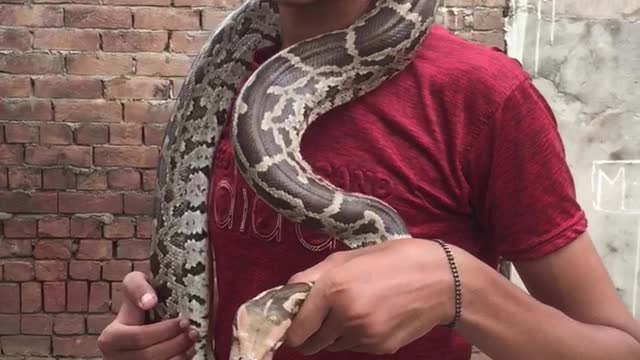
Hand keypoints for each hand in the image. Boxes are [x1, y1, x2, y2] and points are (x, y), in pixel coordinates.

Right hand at [97, 271, 198, 359]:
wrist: (145, 317)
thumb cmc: (143, 300)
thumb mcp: (136, 283)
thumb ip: (138, 286)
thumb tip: (149, 302)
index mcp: (111, 337)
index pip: (139, 338)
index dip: (164, 331)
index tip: (184, 320)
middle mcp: (114, 357)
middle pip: (149, 356)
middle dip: (176, 343)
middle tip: (193, 331)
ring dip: (179, 355)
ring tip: (192, 341)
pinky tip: (186, 352)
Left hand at [284, 238, 461, 354]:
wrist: (441, 280)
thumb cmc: (393, 259)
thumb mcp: (348, 257)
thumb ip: (313, 276)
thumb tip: (288, 293)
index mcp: (334, 289)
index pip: (297, 328)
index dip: (291, 330)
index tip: (293, 327)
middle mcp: (346, 316)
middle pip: (311, 344)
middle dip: (310, 336)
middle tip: (320, 321)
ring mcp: (365, 335)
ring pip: (334, 346)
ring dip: (335, 334)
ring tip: (356, 310)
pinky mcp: (381, 348)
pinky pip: (356, 347)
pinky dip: (357, 336)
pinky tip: (374, 316)